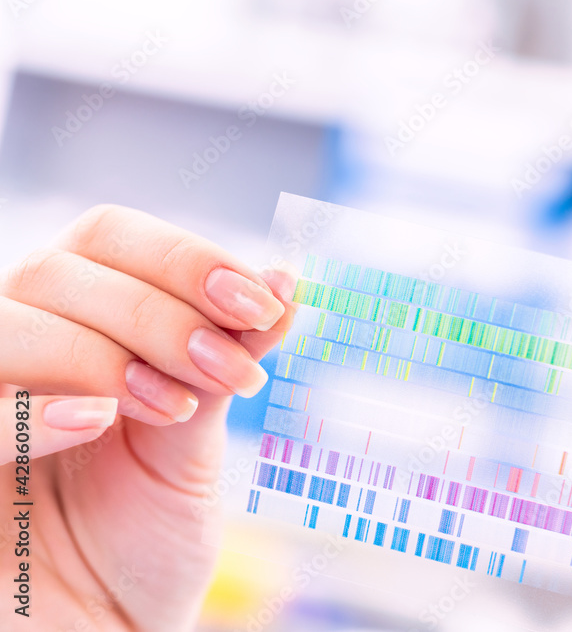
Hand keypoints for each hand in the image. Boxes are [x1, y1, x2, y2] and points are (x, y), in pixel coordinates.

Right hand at [0, 205, 295, 630]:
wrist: (110, 627)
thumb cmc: (146, 537)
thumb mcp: (195, 443)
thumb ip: (223, 359)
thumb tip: (285, 279)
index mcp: (80, 323)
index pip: (111, 239)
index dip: (185, 257)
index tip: (261, 304)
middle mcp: (21, 345)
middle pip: (62, 270)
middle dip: (161, 311)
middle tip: (230, 368)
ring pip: (10, 321)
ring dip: (105, 351)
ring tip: (175, 404)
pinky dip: (33, 408)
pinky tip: (98, 420)